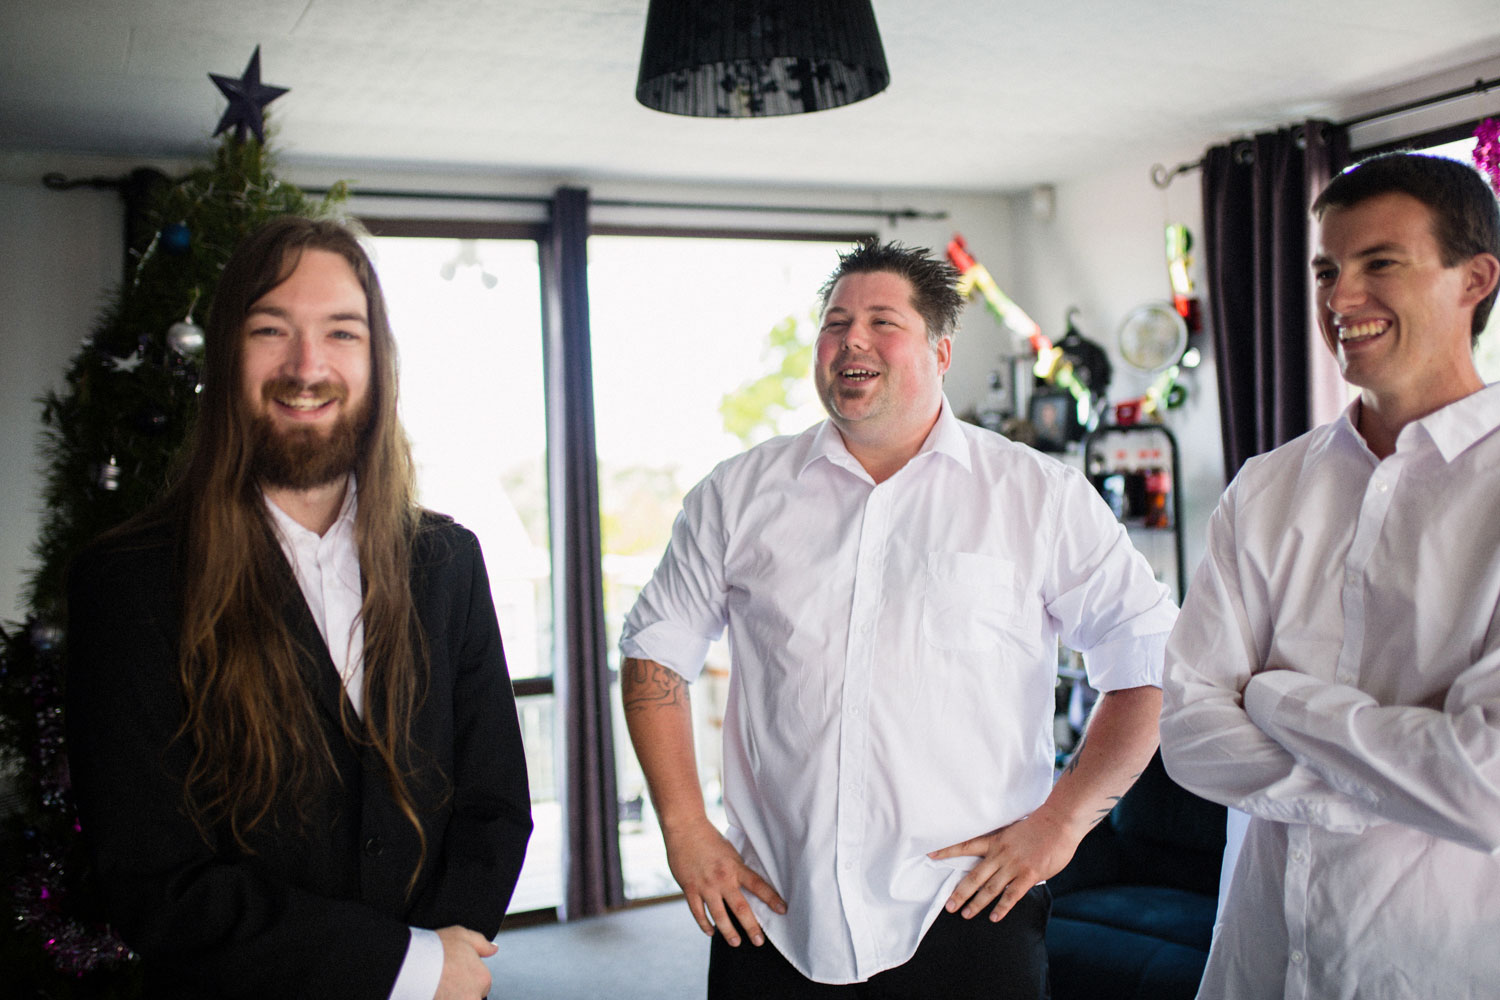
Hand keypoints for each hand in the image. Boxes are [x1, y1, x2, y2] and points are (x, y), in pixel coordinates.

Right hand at [434, 925, 495, 999]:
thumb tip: (493, 949)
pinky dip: (439, 997)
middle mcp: (474, 997)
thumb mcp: (462, 935)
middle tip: (445, 980)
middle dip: (460, 991)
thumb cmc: (435, 949)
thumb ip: (482, 943)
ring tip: (437, 986)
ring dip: (450, 995)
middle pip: (471, 996)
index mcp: (483, 979)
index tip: (454, 972)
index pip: (483, 985)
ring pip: (458, 999)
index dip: (468, 977)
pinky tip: (433, 991)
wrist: (409, 964)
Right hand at [662, 815, 786, 946]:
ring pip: (719, 915)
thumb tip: (747, 882)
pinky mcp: (690, 888)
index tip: (783, 911)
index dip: (771, 899)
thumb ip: (736, 868)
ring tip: (736, 942)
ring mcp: (705, 885)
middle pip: (740, 908)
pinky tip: (711, 932)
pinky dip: (705, 924)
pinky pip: (698, 912)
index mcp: (735, 867)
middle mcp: (722, 879)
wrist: (685, 828)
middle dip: (751, 927)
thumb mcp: (729, 851)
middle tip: (759, 941)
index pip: (758, 885)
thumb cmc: (708, 837)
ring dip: (728, 932)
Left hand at [928, 809, 1084, 922]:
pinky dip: (1002, 907)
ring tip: (966, 914)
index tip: (930, 855)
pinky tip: (995, 917)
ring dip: (977, 903)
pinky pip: (1012, 895)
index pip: (965, 845)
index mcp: (995, 841)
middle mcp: (1000, 854)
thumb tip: (994, 858)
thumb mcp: (1012, 832)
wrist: (1058, 823)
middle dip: (960, 892)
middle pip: (974, 876)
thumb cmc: (1038, 826)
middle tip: (948, 906)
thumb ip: (1002, 846)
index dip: (947, 850)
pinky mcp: (1029, 875)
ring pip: (990, 888)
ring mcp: (1014, 865)